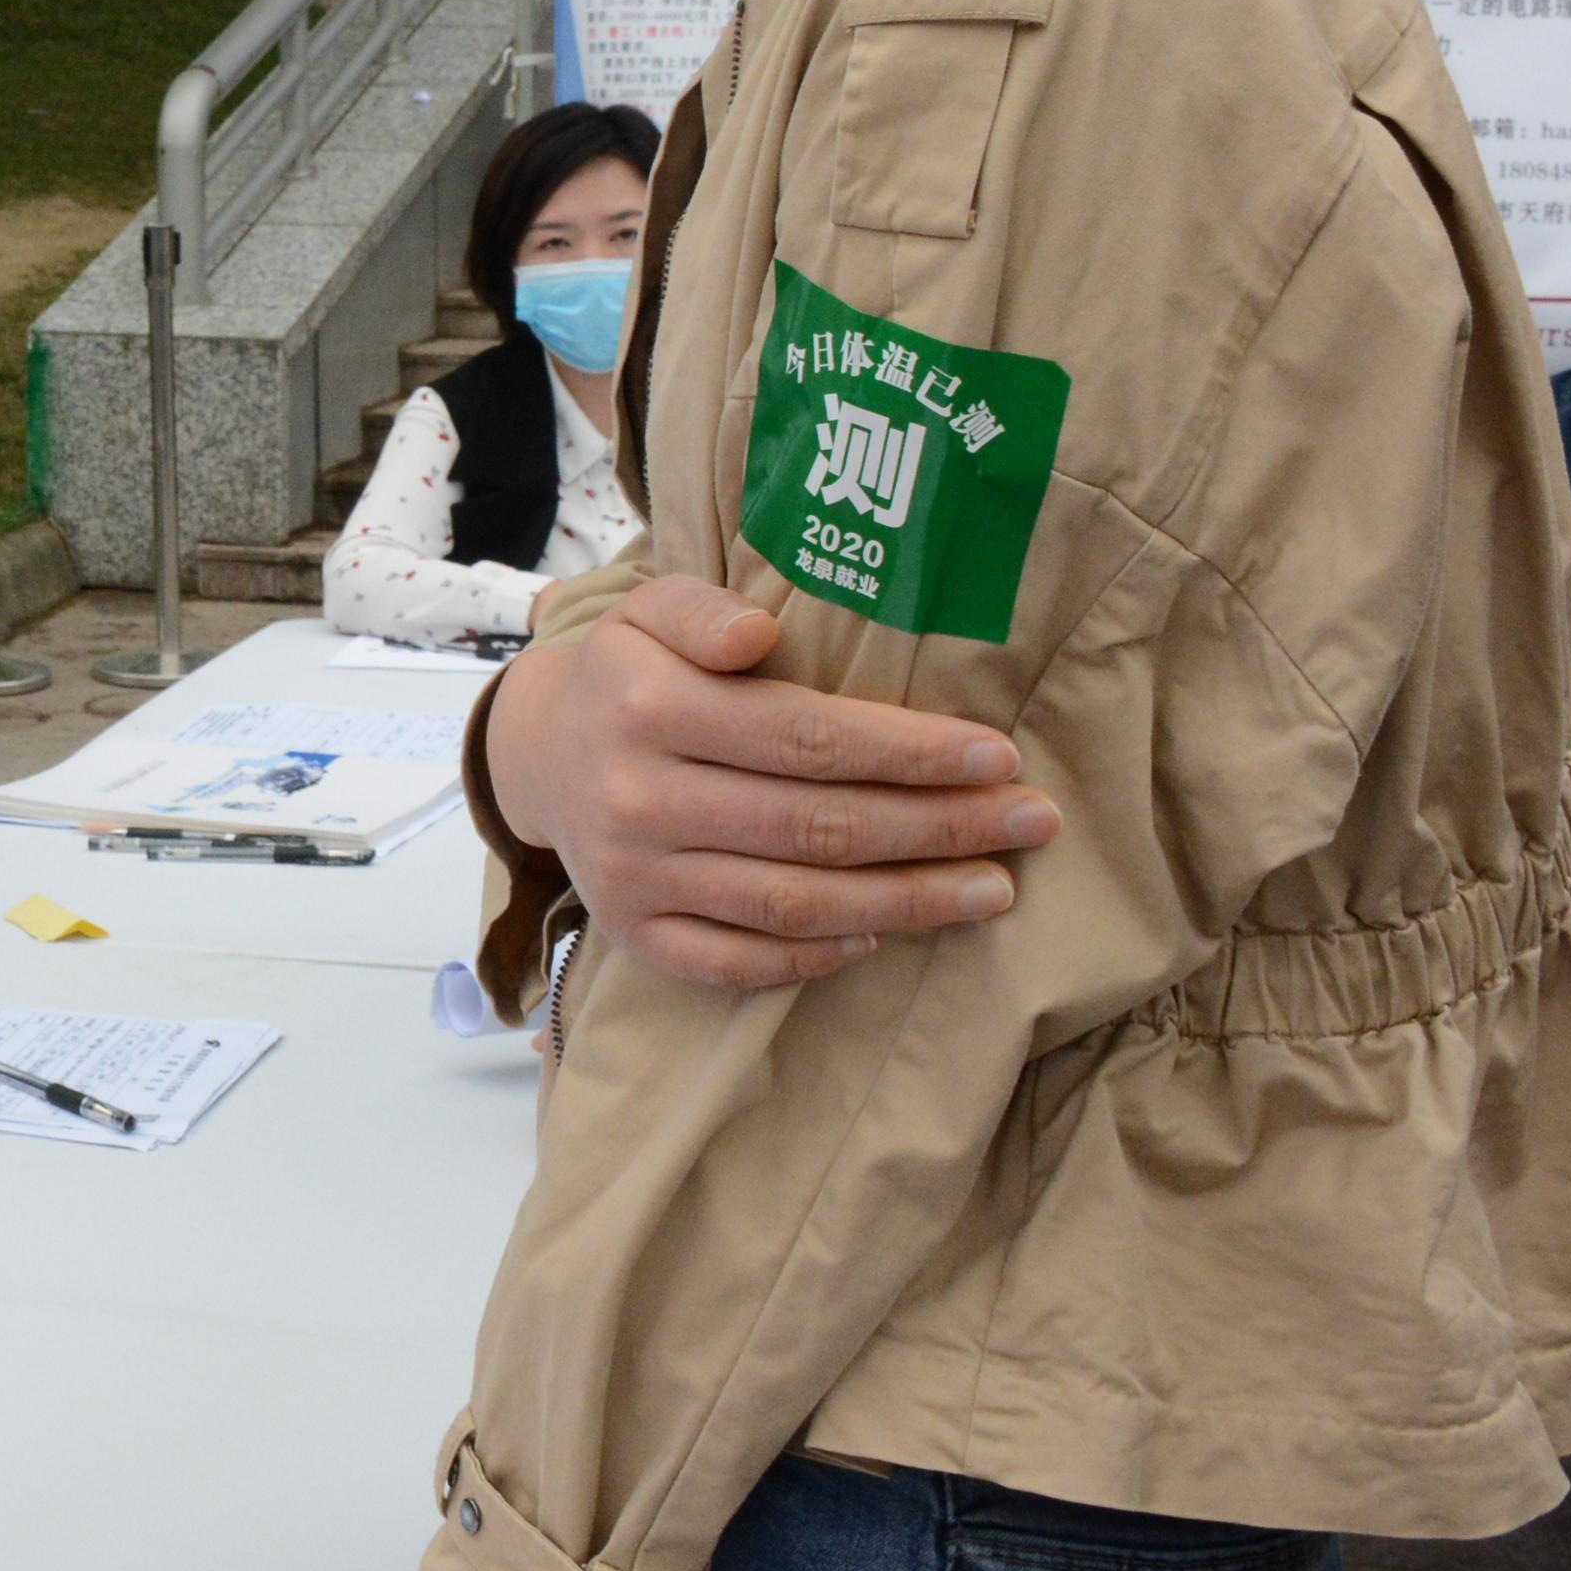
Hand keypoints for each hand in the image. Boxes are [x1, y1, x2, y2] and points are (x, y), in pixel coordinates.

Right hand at [481, 575, 1050, 990]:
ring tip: (992, 889)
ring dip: (906, 901)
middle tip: (1031, 824)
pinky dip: (816, 956)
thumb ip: (701, 609)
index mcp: (649, 710)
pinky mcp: (635, 935)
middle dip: (939, 828)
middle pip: (817, 825)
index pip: (807, 739)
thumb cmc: (630, 674)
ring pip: (792, 901)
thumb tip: (757, 636)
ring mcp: (635, 877)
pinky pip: (738, 960)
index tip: (998, 757)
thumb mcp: (650, 610)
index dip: (910, 753)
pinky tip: (883, 936)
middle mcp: (639, 800)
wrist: (539, 754)